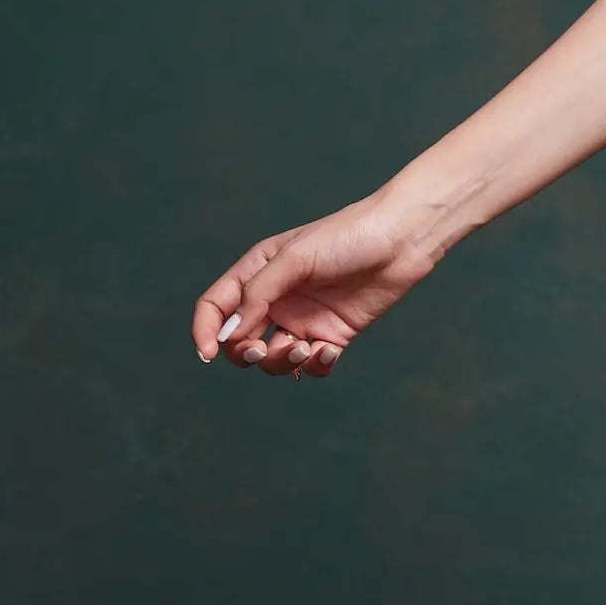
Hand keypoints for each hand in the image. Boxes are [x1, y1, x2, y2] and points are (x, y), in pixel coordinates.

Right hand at [192, 193, 442, 377]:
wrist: (400, 241)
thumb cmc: (345, 237)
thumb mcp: (294, 259)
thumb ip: (258, 294)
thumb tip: (230, 334)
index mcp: (257, 274)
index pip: (216, 307)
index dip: (205, 331)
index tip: (207, 353)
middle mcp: (276, 300)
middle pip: (240, 341)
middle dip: (244, 353)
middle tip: (260, 350)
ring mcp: (304, 320)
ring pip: (274, 359)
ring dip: (280, 362)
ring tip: (302, 349)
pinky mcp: (334, 335)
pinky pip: (312, 364)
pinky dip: (314, 366)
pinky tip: (328, 352)